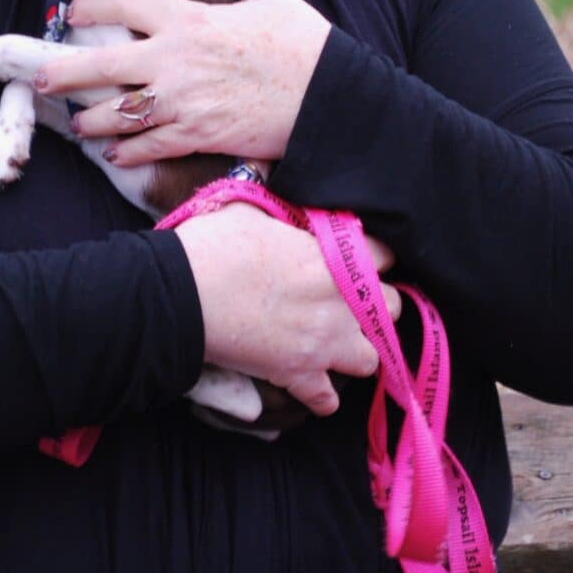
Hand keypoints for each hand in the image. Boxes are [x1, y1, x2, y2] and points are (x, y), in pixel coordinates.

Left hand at [34, 0, 330, 166]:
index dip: (89, 5)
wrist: (328, 99)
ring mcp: (180, 100)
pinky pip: (146, 145)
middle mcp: (173, 59)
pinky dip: (126, 151)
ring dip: (91, 120)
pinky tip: (114, 153)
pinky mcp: (193, 135)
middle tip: (42, 78)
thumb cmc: (303, 46)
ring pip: (115, 112)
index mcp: (188, 18)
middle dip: (64, 72)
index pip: (123, 4)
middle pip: (100, 63)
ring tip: (79, 125)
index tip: (72, 10)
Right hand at [172, 204, 395, 416]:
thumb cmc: (214, 245)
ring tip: (338, 344)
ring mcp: (323, 342)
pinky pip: (326, 400)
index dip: (372, 255)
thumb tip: (264, 172)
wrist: (182, 294)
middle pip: (390, 306)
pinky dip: (321, 396)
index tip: (358, 257)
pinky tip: (312, 385)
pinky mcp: (297, 374)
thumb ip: (271, 197)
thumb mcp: (247, 206)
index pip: (384, 254)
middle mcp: (340, 302)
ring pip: (370, 358)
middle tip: (351, 301)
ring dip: (357, 352)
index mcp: (333, 257)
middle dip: (375, 304)